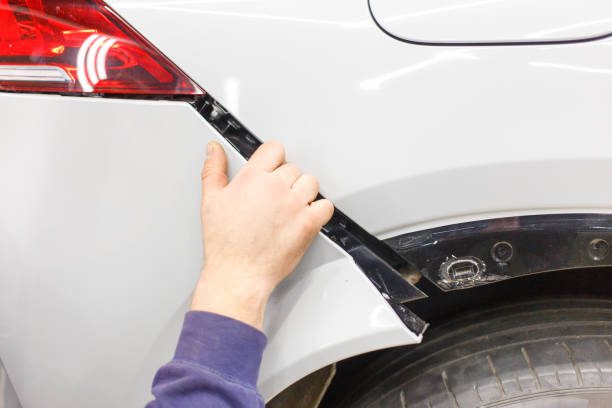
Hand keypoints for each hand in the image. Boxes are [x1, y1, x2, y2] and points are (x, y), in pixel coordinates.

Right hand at [191, 141, 333, 328]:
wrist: (238, 275)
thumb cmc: (224, 244)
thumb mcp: (210, 201)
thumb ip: (213, 170)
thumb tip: (214, 150)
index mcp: (252, 178)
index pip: (274, 149)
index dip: (273, 160)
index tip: (271, 170)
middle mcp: (275, 187)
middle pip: (293, 168)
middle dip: (285, 181)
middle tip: (275, 199)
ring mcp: (294, 205)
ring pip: (311, 183)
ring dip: (303, 193)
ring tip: (289, 208)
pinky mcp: (308, 223)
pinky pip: (326, 206)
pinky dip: (319, 211)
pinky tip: (304, 218)